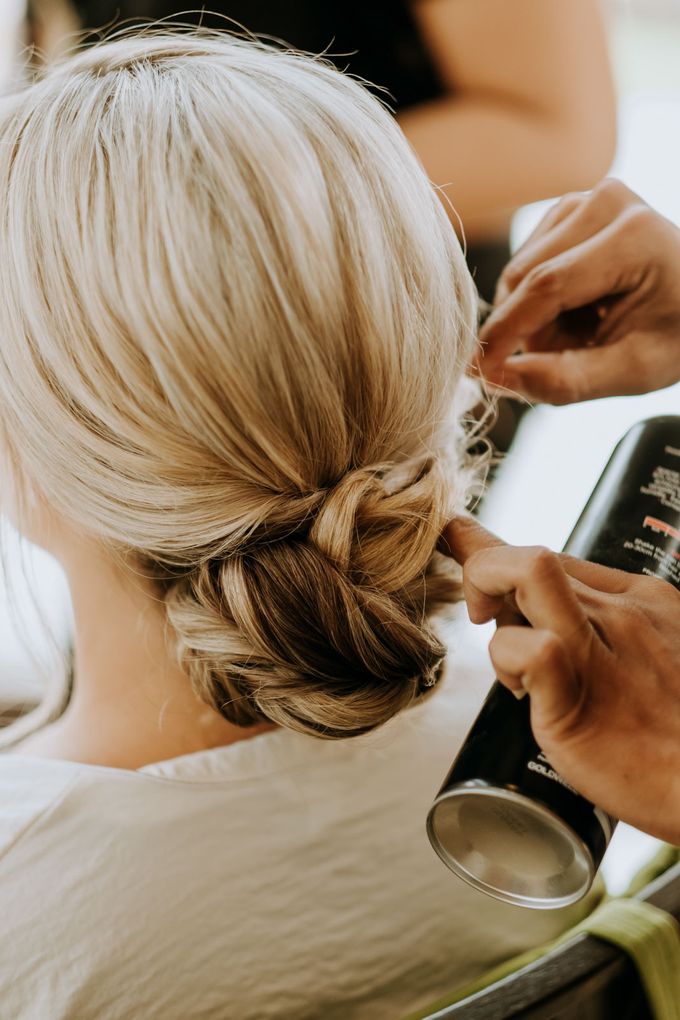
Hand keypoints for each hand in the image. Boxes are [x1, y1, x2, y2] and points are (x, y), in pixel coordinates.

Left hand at [442, 516, 679, 842]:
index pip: (555, 557)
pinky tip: (518, 689)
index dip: (499, 552)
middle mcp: (621, 613)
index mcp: (639, 601)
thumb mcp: (654, 658)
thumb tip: (539, 621)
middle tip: (478, 612)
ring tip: (499, 648)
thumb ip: (606, 631)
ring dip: (484, 592)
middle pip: (531, 553)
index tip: (461, 539)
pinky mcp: (578, 701)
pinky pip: (532, 649)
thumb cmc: (677, 736)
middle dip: (481, 566)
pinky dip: (506, 657)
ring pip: (527, 572)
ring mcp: (601, 652)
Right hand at [477, 179, 679, 403]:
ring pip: (518, 272)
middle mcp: (606, 202)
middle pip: (525, 278)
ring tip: (581, 332)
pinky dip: (537, 298)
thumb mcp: (634, 371)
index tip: (480, 371)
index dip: (506, 332)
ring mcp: (584, 200)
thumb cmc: (676, 336)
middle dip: (528, 329)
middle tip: (566, 358)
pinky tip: (575, 309)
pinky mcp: (568, 209)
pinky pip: (525, 263)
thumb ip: (567, 379)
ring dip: (532, 316)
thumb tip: (496, 377)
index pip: (546, 286)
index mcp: (635, 237)